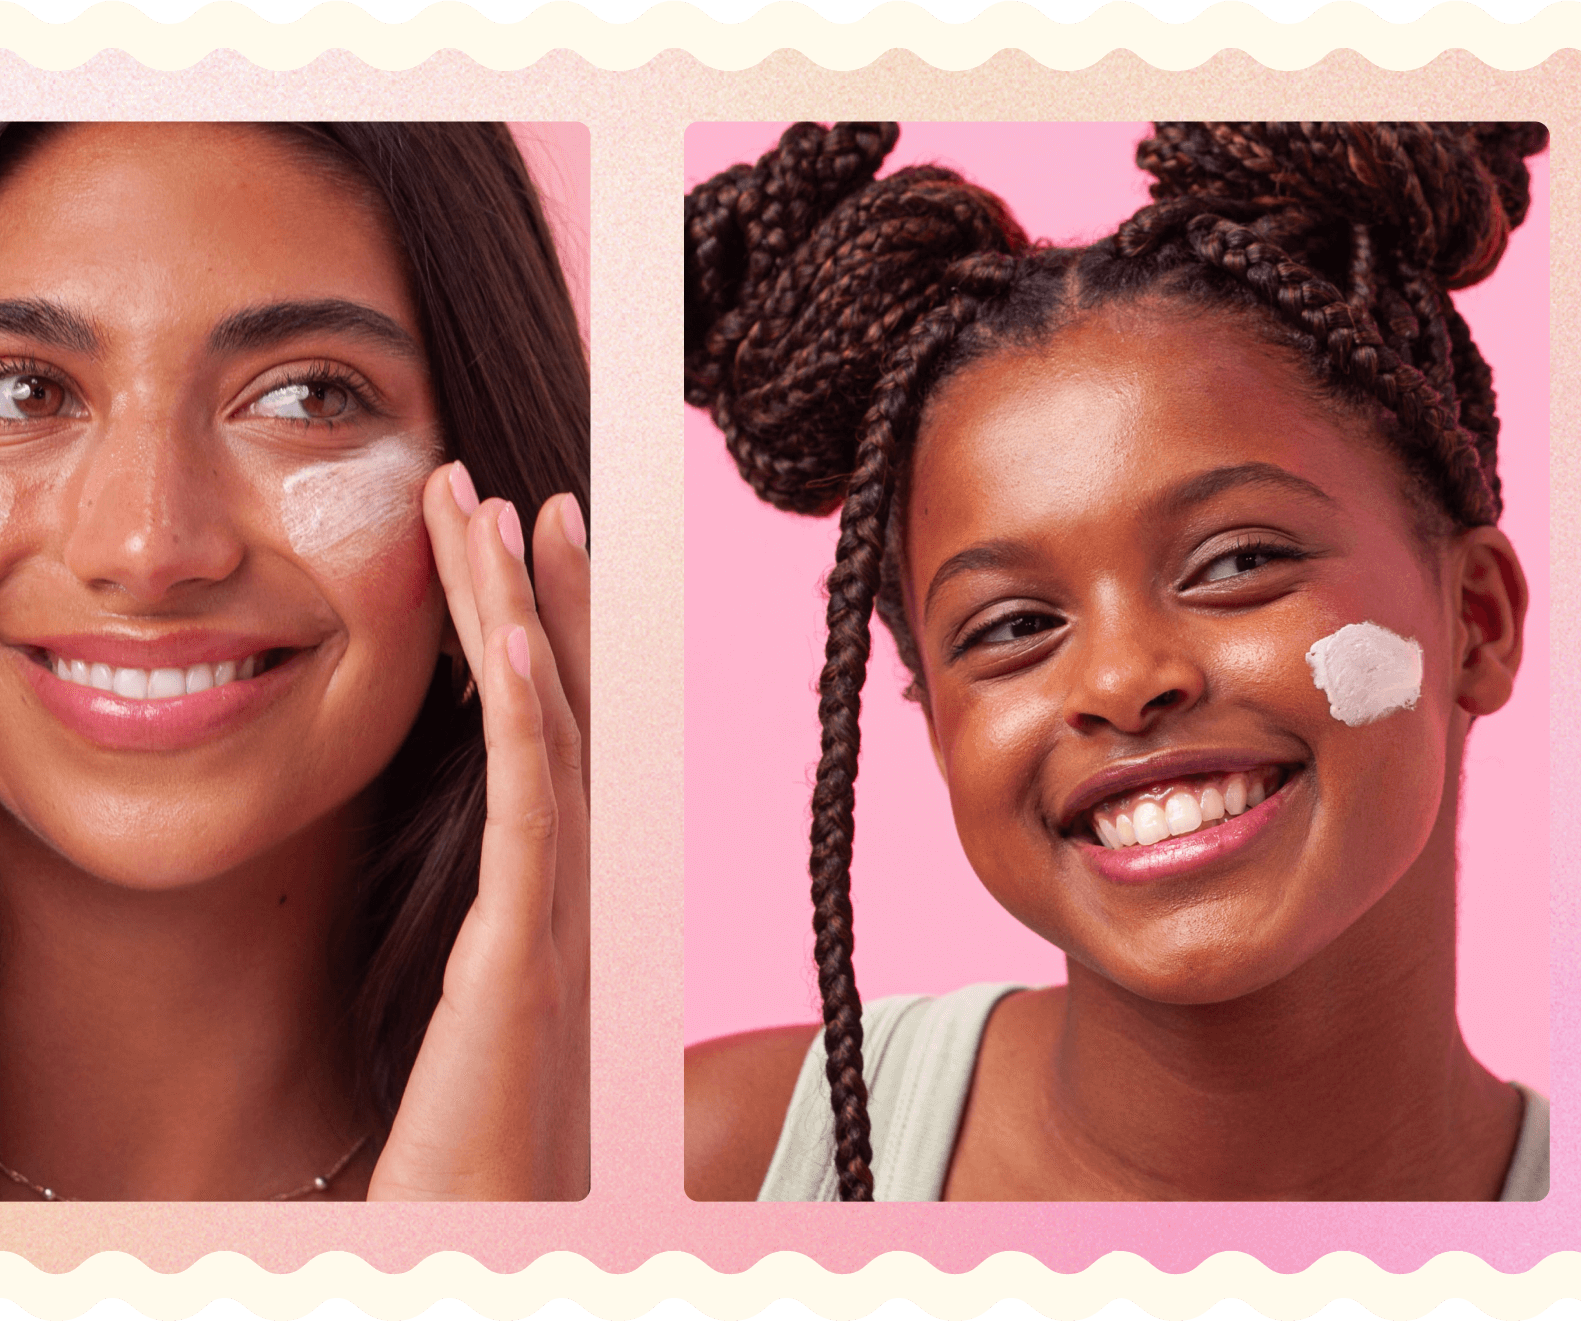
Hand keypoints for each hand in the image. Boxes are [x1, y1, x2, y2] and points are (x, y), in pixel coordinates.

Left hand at [367, 462, 590, 1199]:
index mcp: (567, 905)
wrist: (506, 1252)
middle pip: (572, 715)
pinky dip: (528, 720)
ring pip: (550, 737)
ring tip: (499, 513)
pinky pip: (529, 816)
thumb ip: (505, 960)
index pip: (566, 744)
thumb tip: (498, 915)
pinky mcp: (521, 959)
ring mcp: (559, 922)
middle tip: (523, 492)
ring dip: (524, 616)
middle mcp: (579, 897)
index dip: (554, 639)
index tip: (531, 549)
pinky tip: (517, 641)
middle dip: (545, 595)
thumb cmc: (490, 1173)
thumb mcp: (493, 1039)